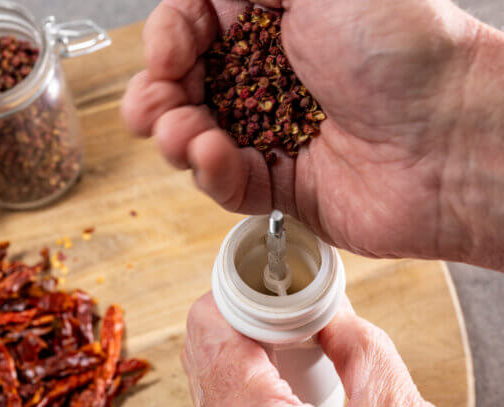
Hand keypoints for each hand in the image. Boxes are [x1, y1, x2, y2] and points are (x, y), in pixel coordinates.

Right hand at [122, 0, 503, 268]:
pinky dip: (210, 173)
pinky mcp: (281, 185)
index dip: (168, 40)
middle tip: (152, 105)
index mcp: (274, 21)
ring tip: (180, 133)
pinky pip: (227, 185)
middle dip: (157, 96)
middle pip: (184, 86)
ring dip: (174, 136)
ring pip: (195, 138)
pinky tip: (212, 157)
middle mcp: (268, 76)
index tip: (168, 54)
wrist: (452, 139)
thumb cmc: (402, 50)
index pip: (194, 27)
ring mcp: (271, 132)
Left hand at [182, 293, 464, 406]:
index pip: (211, 330)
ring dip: (239, 352)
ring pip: (206, 382)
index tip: (263, 282)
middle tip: (280, 308)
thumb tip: (328, 311)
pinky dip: (241, 384)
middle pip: (202, 353)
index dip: (236, 293)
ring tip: (283, 341)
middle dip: (239, 320)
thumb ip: (358, 346)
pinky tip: (277, 377)